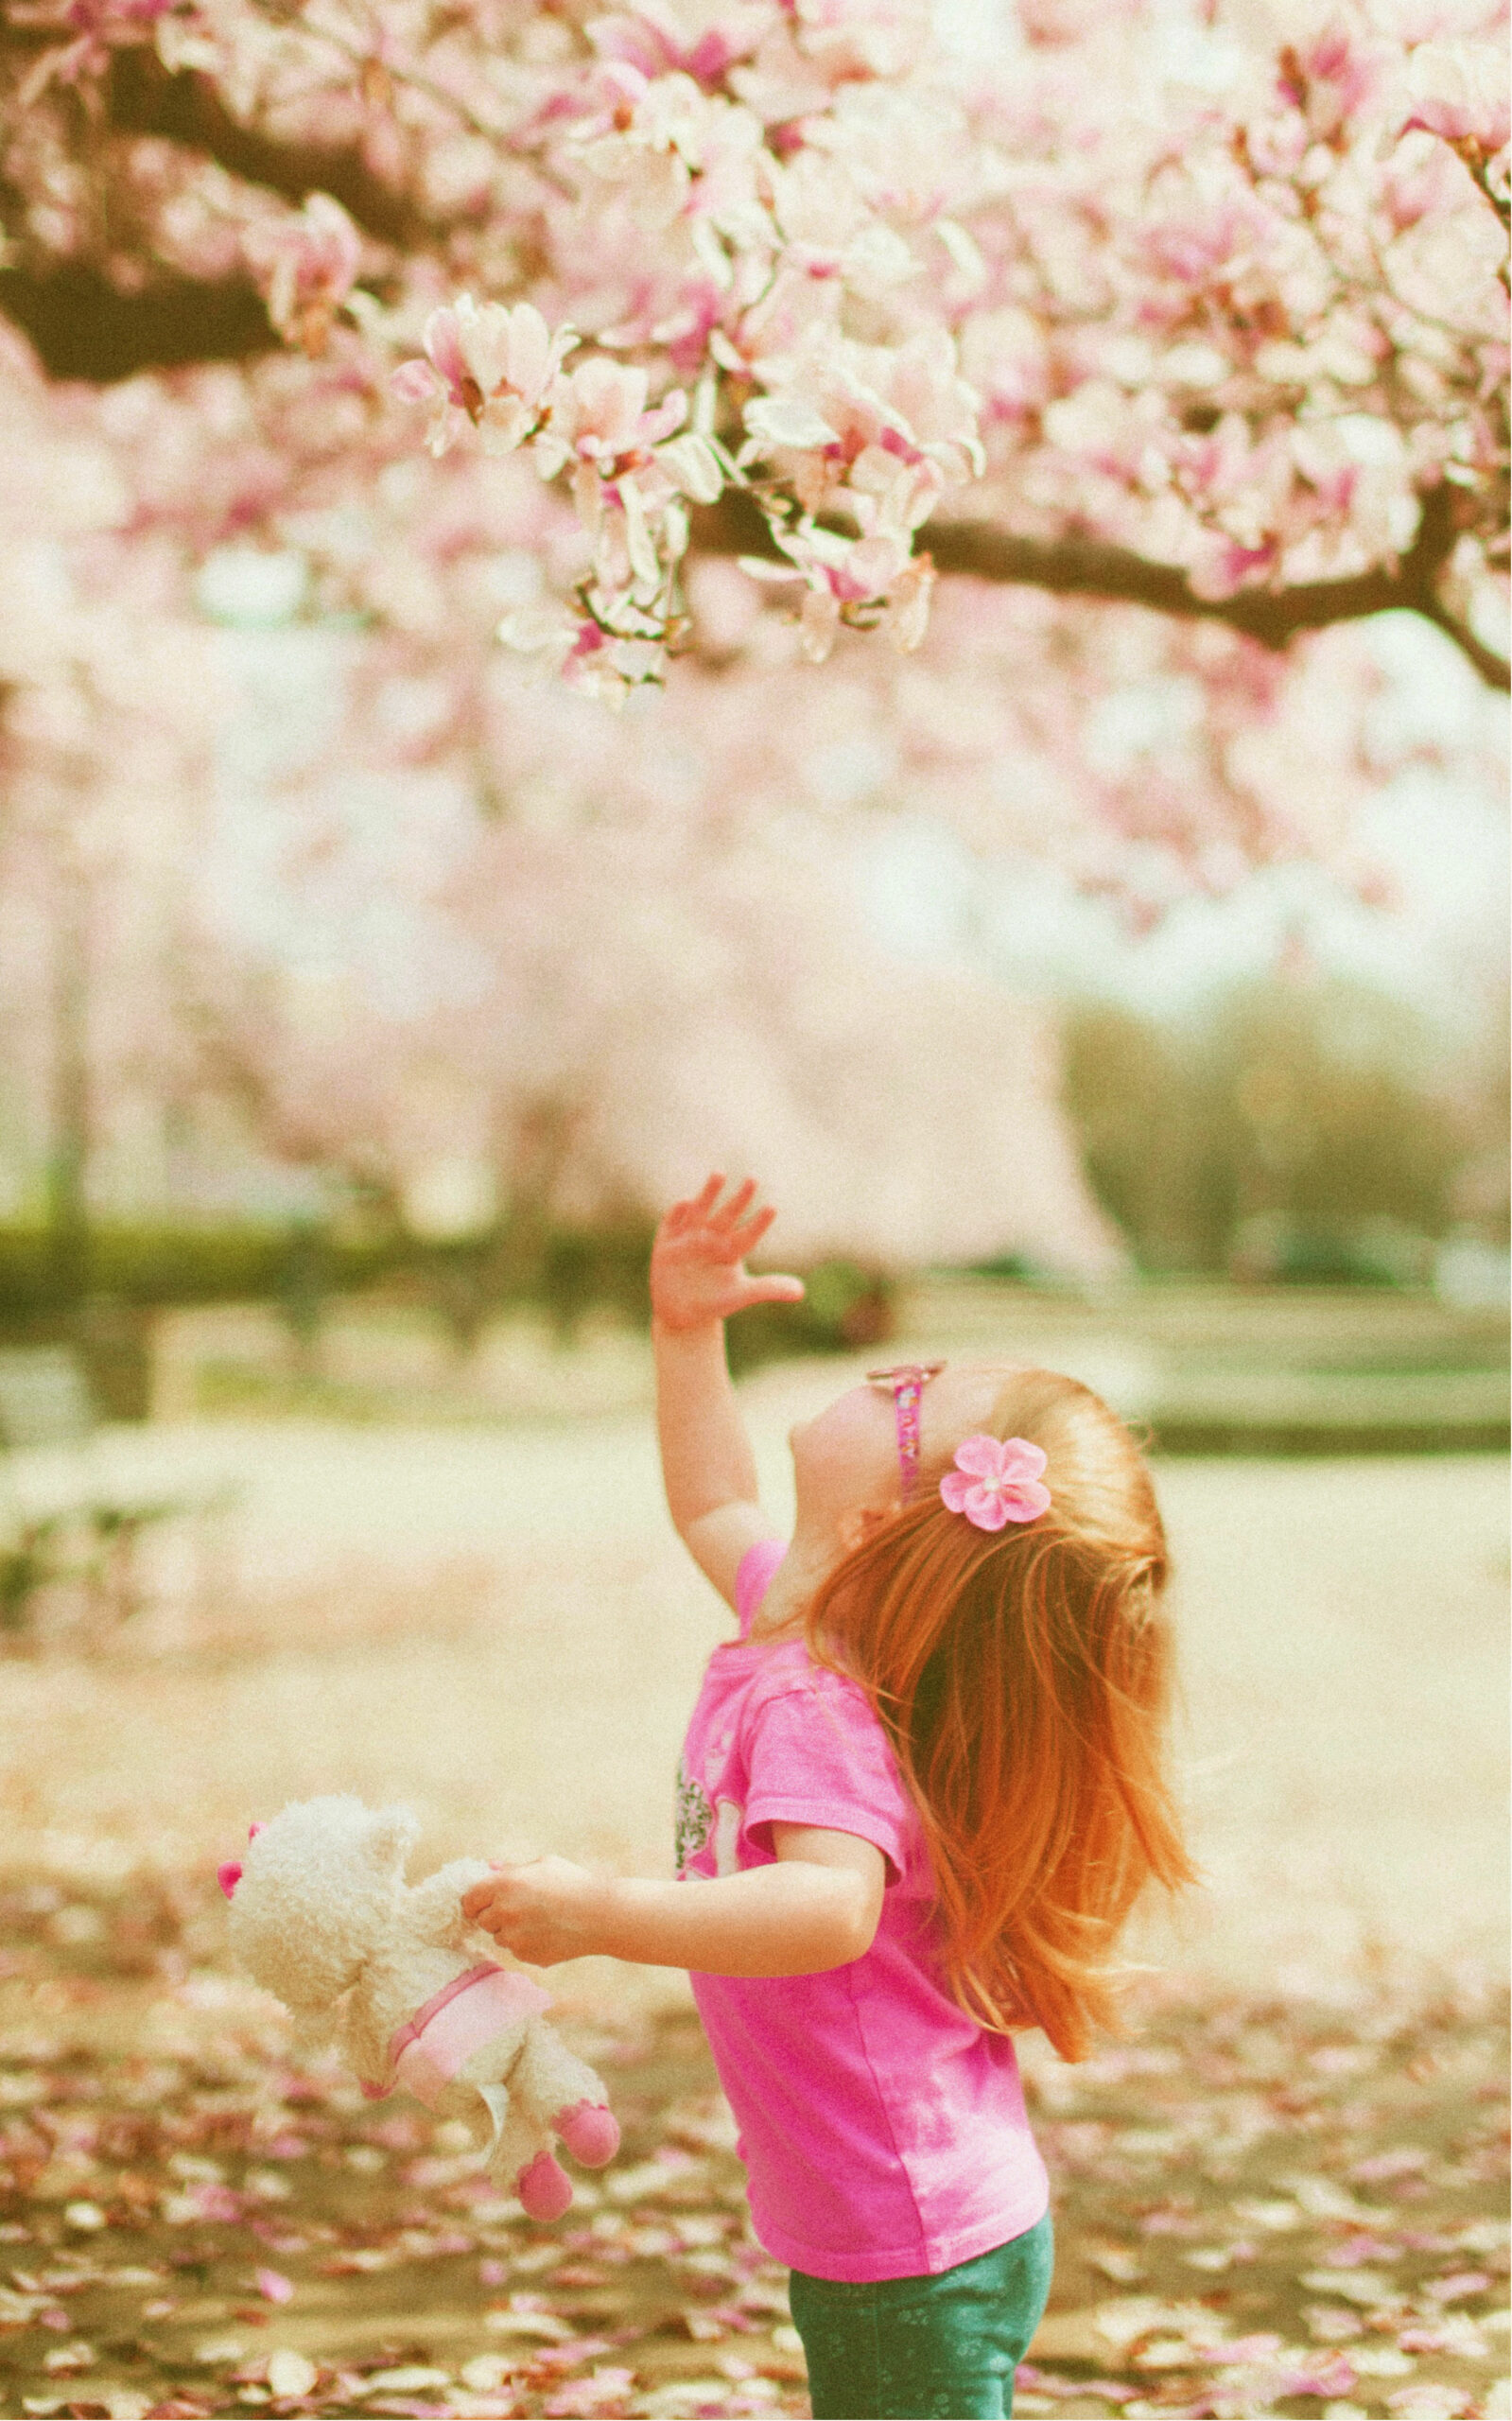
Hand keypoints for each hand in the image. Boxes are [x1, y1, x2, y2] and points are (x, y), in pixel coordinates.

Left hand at [462, 1857, 610, 1966]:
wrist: (600, 1915)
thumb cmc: (573, 1883)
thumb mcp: (543, 1865)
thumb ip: (512, 1868)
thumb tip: (489, 1867)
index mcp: (504, 1885)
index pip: (469, 1899)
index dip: (475, 1901)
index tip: (483, 1903)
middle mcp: (504, 1912)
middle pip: (482, 1921)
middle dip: (495, 1915)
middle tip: (519, 1909)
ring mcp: (514, 1938)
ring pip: (499, 1938)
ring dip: (510, 1931)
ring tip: (538, 1920)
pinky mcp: (526, 1956)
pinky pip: (516, 1951)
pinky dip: (526, 1944)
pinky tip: (547, 1933)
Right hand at [650, 1176, 804, 1333]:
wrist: (680, 1313)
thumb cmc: (714, 1302)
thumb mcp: (740, 1295)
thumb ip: (769, 1289)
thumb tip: (801, 1292)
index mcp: (731, 1249)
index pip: (748, 1234)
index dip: (759, 1223)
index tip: (773, 1209)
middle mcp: (712, 1237)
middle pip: (728, 1215)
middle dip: (739, 1199)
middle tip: (754, 1180)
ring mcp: (689, 1237)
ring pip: (701, 1211)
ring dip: (709, 1193)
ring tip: (720, 1174)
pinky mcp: (667, 1242)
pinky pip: (673, 1222)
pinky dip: (678, 1212)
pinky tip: (685, 1202)